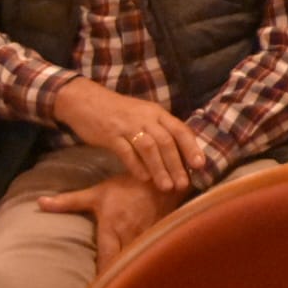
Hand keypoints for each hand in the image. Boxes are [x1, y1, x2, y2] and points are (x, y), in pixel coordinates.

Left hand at [37, 174, 186, 271]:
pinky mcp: (158, 237)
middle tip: (105, 285)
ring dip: (128, 270)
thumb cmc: (128, 185)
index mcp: (112, 229)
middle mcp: (129, 236)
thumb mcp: (98, 192)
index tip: (94, 284)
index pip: (105, 261)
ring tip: (120, 281)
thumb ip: (69, 201)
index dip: (100, 276)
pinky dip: (142, 262)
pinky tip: (138, 268)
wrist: (164, 175)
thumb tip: (40, 202)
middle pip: (120, 266)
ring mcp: (146, 238)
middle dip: (113, 277)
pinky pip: (149, 255)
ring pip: (135, 262)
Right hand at [51, 79, 205, 191]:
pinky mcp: (110, 134)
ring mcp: (128, 125)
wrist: (87, 101)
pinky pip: (126, 151)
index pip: (180, 129)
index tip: (200, 165)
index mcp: (157, 113)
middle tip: (184, 184)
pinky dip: (136, 165)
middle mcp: (146, 117)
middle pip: (166, 141)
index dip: (191, 147)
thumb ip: (159, 130)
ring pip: (149, 147)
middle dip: (177, 164)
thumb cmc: (119, 112)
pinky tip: (143, 179)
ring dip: (159, 168)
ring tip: (166, 186)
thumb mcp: (144, 116)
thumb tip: (179, 153)